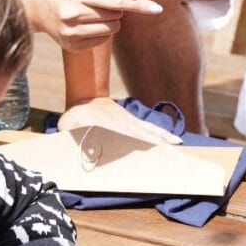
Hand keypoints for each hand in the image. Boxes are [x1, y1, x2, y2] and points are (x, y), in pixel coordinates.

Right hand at [16, 0, 162, 50]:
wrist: (38, 4)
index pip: (116, 1)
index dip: (139, 5)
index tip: (158, 9)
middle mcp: (72, 15)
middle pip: (116, 14)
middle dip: (116, 5)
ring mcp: (71, 33)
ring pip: (112, 28)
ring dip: (110, 18)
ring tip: (91, 9)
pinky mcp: (72, 46)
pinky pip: (103, 39)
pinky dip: (102, 29)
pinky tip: (86, 21)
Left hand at [58, 97, 181, 145]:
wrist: (86, 94)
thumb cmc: (75, 113)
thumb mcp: (68, 122)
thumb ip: (70, 132)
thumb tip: (78, 146)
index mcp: (107, 125)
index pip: (124, 136)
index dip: (135, 144)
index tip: (147, 151)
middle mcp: (122, 123)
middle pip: (142, 134)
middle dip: (156, 142)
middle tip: (172, 151)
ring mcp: (129, 121)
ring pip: (149, 130)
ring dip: (163, 137)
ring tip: (178, 144)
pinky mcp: (132, 120)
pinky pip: (149, 127)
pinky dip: (161, 132)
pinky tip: (171, 138)